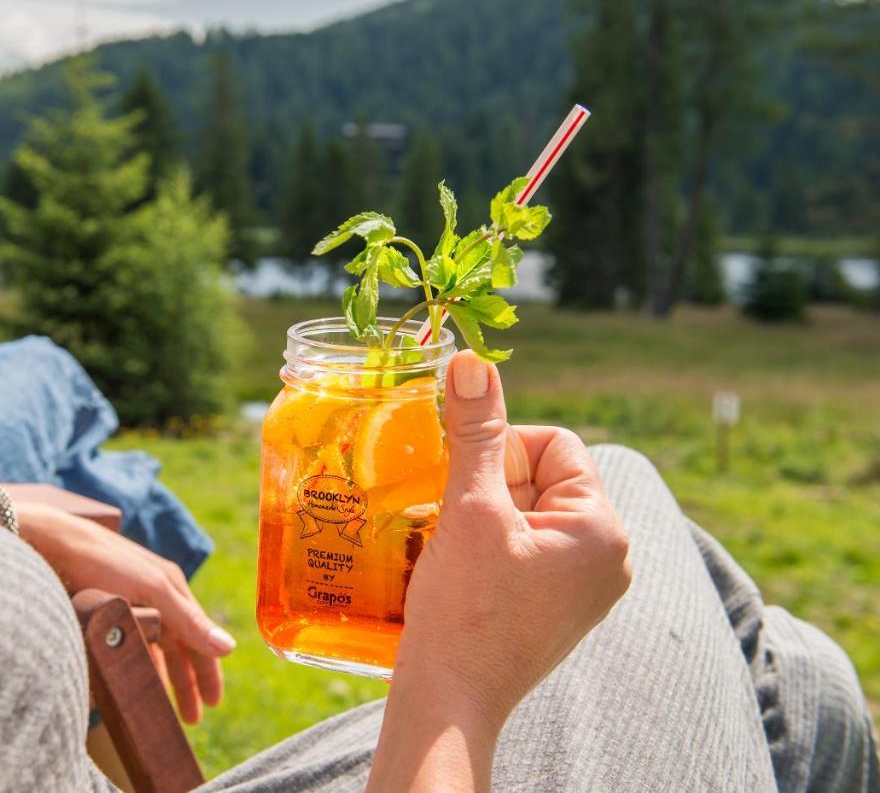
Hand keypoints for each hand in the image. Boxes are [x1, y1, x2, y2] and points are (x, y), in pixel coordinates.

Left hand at [17, 504, 234, 723]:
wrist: (49, 544)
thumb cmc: (103, 560)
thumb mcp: (151, 589)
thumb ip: (189, 620)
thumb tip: (228, 647)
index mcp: (170, 589)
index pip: (199, 637)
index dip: (207, 671)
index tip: (212, 703)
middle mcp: (153, 597)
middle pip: (177, 647)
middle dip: (186, 682)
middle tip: (191, 719)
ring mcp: (127, 605)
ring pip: (151, 649)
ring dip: (159, 678)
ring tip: (159, 707)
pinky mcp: (102, 612)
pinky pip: (125, 645)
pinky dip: (132, 666)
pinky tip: (127, 682)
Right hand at [369, 351, 630, 790]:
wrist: (451, 699)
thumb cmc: (463, 609)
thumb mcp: (470, 510)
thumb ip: (474, 433)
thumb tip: (472, 362)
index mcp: (603, 528)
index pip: (554, 445)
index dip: (500, 453)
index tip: (466, 490)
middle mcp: (611, 556)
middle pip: (543, 476)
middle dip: (491, 487)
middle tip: (458, 523)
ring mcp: (588, 585)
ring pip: (530, 511)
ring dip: (486, 515)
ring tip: (458, 549)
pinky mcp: (561, 605)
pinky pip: (530, 547)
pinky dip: (493, 545)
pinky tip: (465, 569)